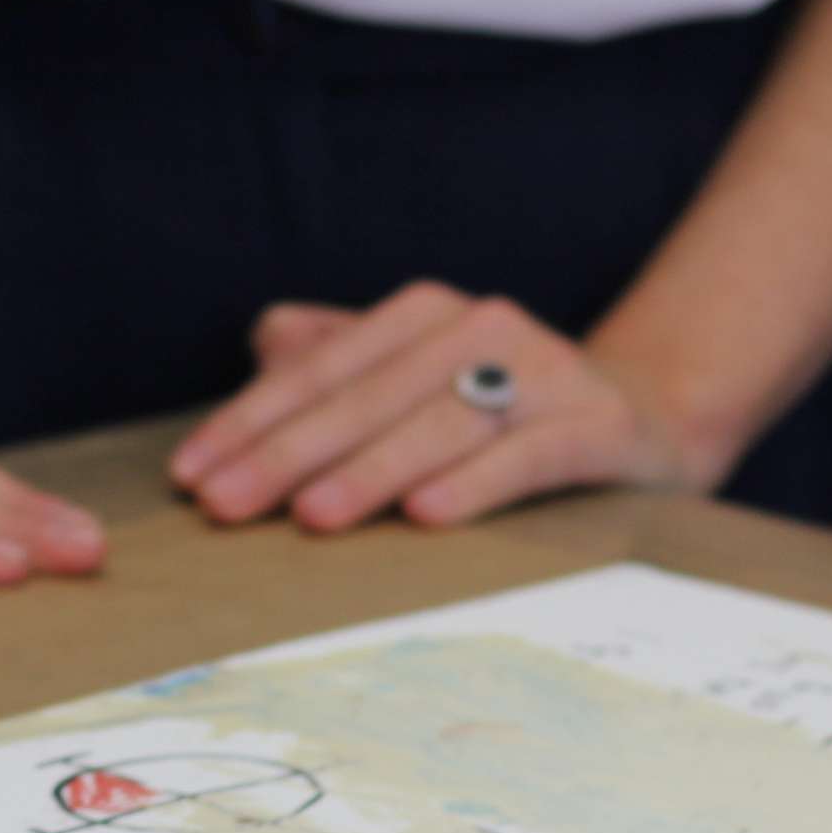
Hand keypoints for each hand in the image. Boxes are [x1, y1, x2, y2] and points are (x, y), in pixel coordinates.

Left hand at [170, 282, 711, 531]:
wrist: (642, 420)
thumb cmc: (499, 409)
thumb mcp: (413, 380)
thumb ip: (339, 359)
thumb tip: (265, 345)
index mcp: (423, 316)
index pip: (318, 371)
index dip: (248, 422)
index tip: (189, 475)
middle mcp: (481, 329)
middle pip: (367, 398)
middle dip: (288, 454)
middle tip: (224, 506)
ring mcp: (544, 373)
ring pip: (439, 424)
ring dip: (371, 471)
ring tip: (311, 516)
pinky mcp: (596, 425)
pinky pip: (527, 456)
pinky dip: (476, 484)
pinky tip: (426, 515)